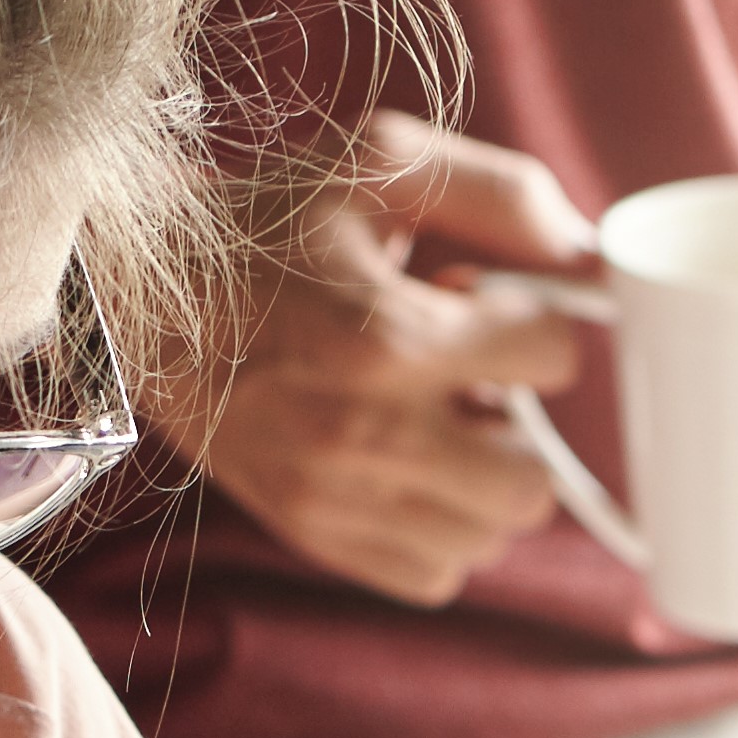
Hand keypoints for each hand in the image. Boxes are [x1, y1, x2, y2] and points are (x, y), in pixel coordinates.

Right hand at [175, 108, 601, 606]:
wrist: (146, 297)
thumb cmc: (271, 221)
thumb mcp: (381, 162)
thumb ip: (502, 194)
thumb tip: (590, 259)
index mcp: (387, 336)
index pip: (553, 359)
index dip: (538, 327)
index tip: (489, 307)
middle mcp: (362, 435)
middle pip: (532, 480)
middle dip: (521, 424)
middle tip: (469, 379)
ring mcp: (336, 498)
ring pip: (489, 535)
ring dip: (482, 479)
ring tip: (430, 420)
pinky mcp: (316, 536)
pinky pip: (437, 575)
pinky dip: (442, 530)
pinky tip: (409, 469)